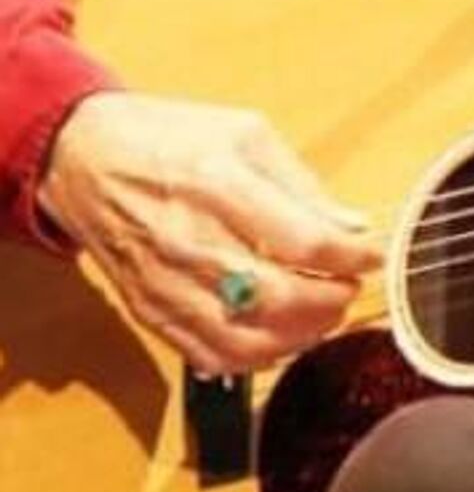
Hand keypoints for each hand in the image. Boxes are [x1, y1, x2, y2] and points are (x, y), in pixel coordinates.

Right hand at [37, 90, 382, 373]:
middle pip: (278, 298)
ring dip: (299, 337)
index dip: (352, 257)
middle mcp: (190, 241)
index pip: (304, 241)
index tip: (373, 256)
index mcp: (220, 185)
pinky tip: (280, 337)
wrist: (82, 158)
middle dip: (331, 302)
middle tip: (350, 288)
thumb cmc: (171, 137)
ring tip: (323, 315)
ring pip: (244, 338)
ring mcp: (165, 283)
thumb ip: (302, 185)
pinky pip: (207, 355)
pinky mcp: (148, 310)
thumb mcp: (247, 134)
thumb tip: (351, 227)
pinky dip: (254, 358)